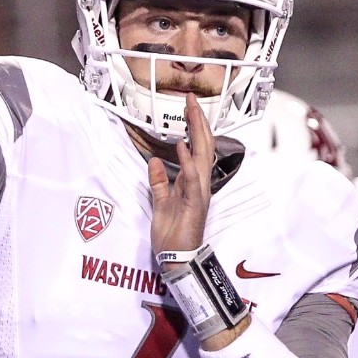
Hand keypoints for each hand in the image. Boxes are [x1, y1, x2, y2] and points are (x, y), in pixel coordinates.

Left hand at [148, 94, 214, 265]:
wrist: (176, 258)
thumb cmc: (171, 234)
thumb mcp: (159, 202)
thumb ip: (158, 181)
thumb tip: (154, 160)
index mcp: (192, 182)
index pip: (197, 148)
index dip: (194, 127)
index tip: (188, 106)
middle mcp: (199, 183)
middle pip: (203, 146)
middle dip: (198, 121)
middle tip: (191, 98)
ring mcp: (199, 192)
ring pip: (202, 156)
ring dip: (197, 133)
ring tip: (192, 112)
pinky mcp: (194, 203)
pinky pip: (192, 179)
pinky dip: (188, 162)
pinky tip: (182, 146)